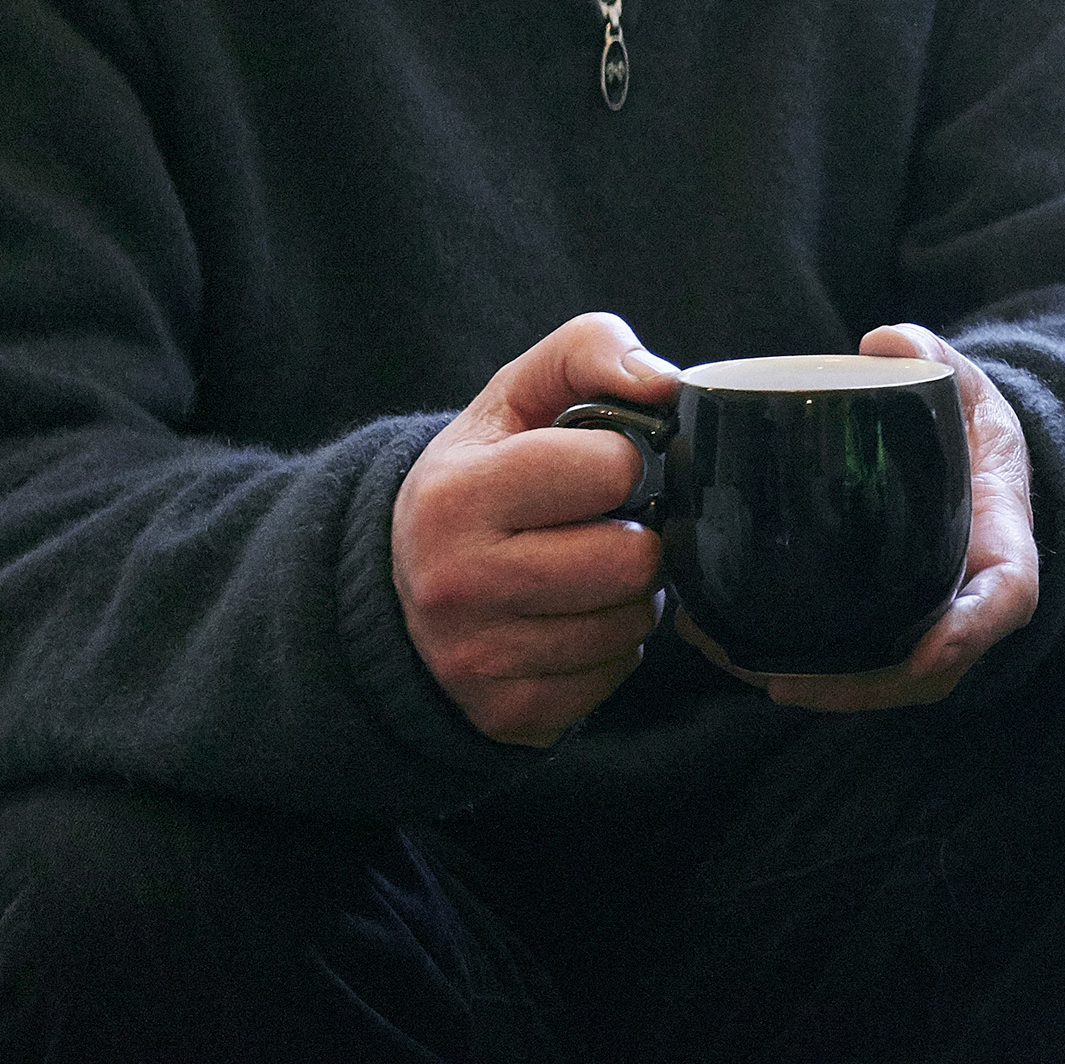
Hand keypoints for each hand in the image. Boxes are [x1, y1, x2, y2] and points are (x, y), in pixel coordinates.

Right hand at [392, 311, 681, 746]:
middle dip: (638, 536)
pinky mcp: (507, 714)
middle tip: (606, 527)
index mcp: (455, 496)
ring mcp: (478, 659)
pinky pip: (614, 675)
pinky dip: (610, 647)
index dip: (623, 461)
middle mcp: (456, 584)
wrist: (399, 584)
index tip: (595, 468)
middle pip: (634, 561)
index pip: (611, 469)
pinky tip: (571, 618)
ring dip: (630, 595)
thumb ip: (590, 350)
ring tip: (586, 570)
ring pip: (633, 623)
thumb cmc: (483, 474)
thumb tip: (665, 383)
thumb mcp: (516, 395)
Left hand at [691, 324, 1039, 712]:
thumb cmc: (974, 433)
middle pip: (929, 668)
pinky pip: (858, 668)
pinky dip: (803, 671)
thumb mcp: (967, 386)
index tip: (927, 651)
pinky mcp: (896, 627)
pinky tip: (734, 651)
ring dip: (815, 687)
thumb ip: (932, 358)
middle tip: (783, 678)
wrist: (981, 466)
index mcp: (1004, 540)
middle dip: (858, 685)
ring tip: (737, 663)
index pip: (1004, 596)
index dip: (969, 631)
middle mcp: (973, 597)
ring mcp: (936, 622)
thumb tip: (883, 342)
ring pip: (885, 681)